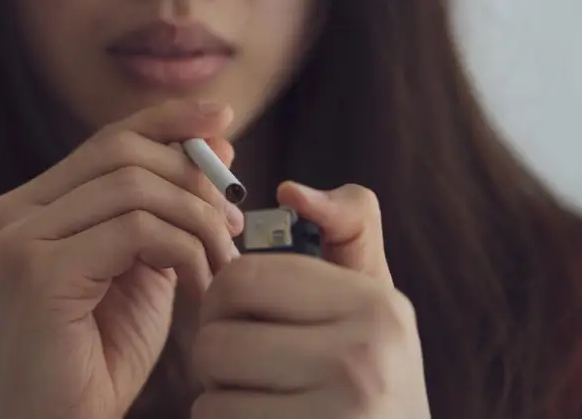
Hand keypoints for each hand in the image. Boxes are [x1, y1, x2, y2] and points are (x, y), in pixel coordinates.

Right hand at [0, 99, 244, 418]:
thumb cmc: (102, 355)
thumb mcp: (144, 266)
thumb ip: (167, 207)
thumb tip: (216, 138)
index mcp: (31, 205)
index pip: (107, 141)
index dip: (167, 120)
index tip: (222, 117)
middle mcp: (14, 212)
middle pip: (123, 153)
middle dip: (193, 178)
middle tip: (234, 222)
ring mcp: (19, 239)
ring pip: (135, 189)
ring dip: (196, 222)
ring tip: (224, 265)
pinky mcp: (39, 271)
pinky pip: (136, 231)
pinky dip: (184, 251)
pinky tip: (200, 287)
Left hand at [191, 183, 430, 418]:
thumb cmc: (370, 372)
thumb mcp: (374, 301)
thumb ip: (347, 228)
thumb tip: (290, 190)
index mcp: (376, 308)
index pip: (243, 278)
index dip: (222, 296)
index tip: (239, 314)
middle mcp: (363, 361)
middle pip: (217, 338)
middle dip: (215, 352)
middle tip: (244, 364)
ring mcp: (338, 416)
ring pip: (211, 391)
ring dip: (219, 395)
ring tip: (257, 396)